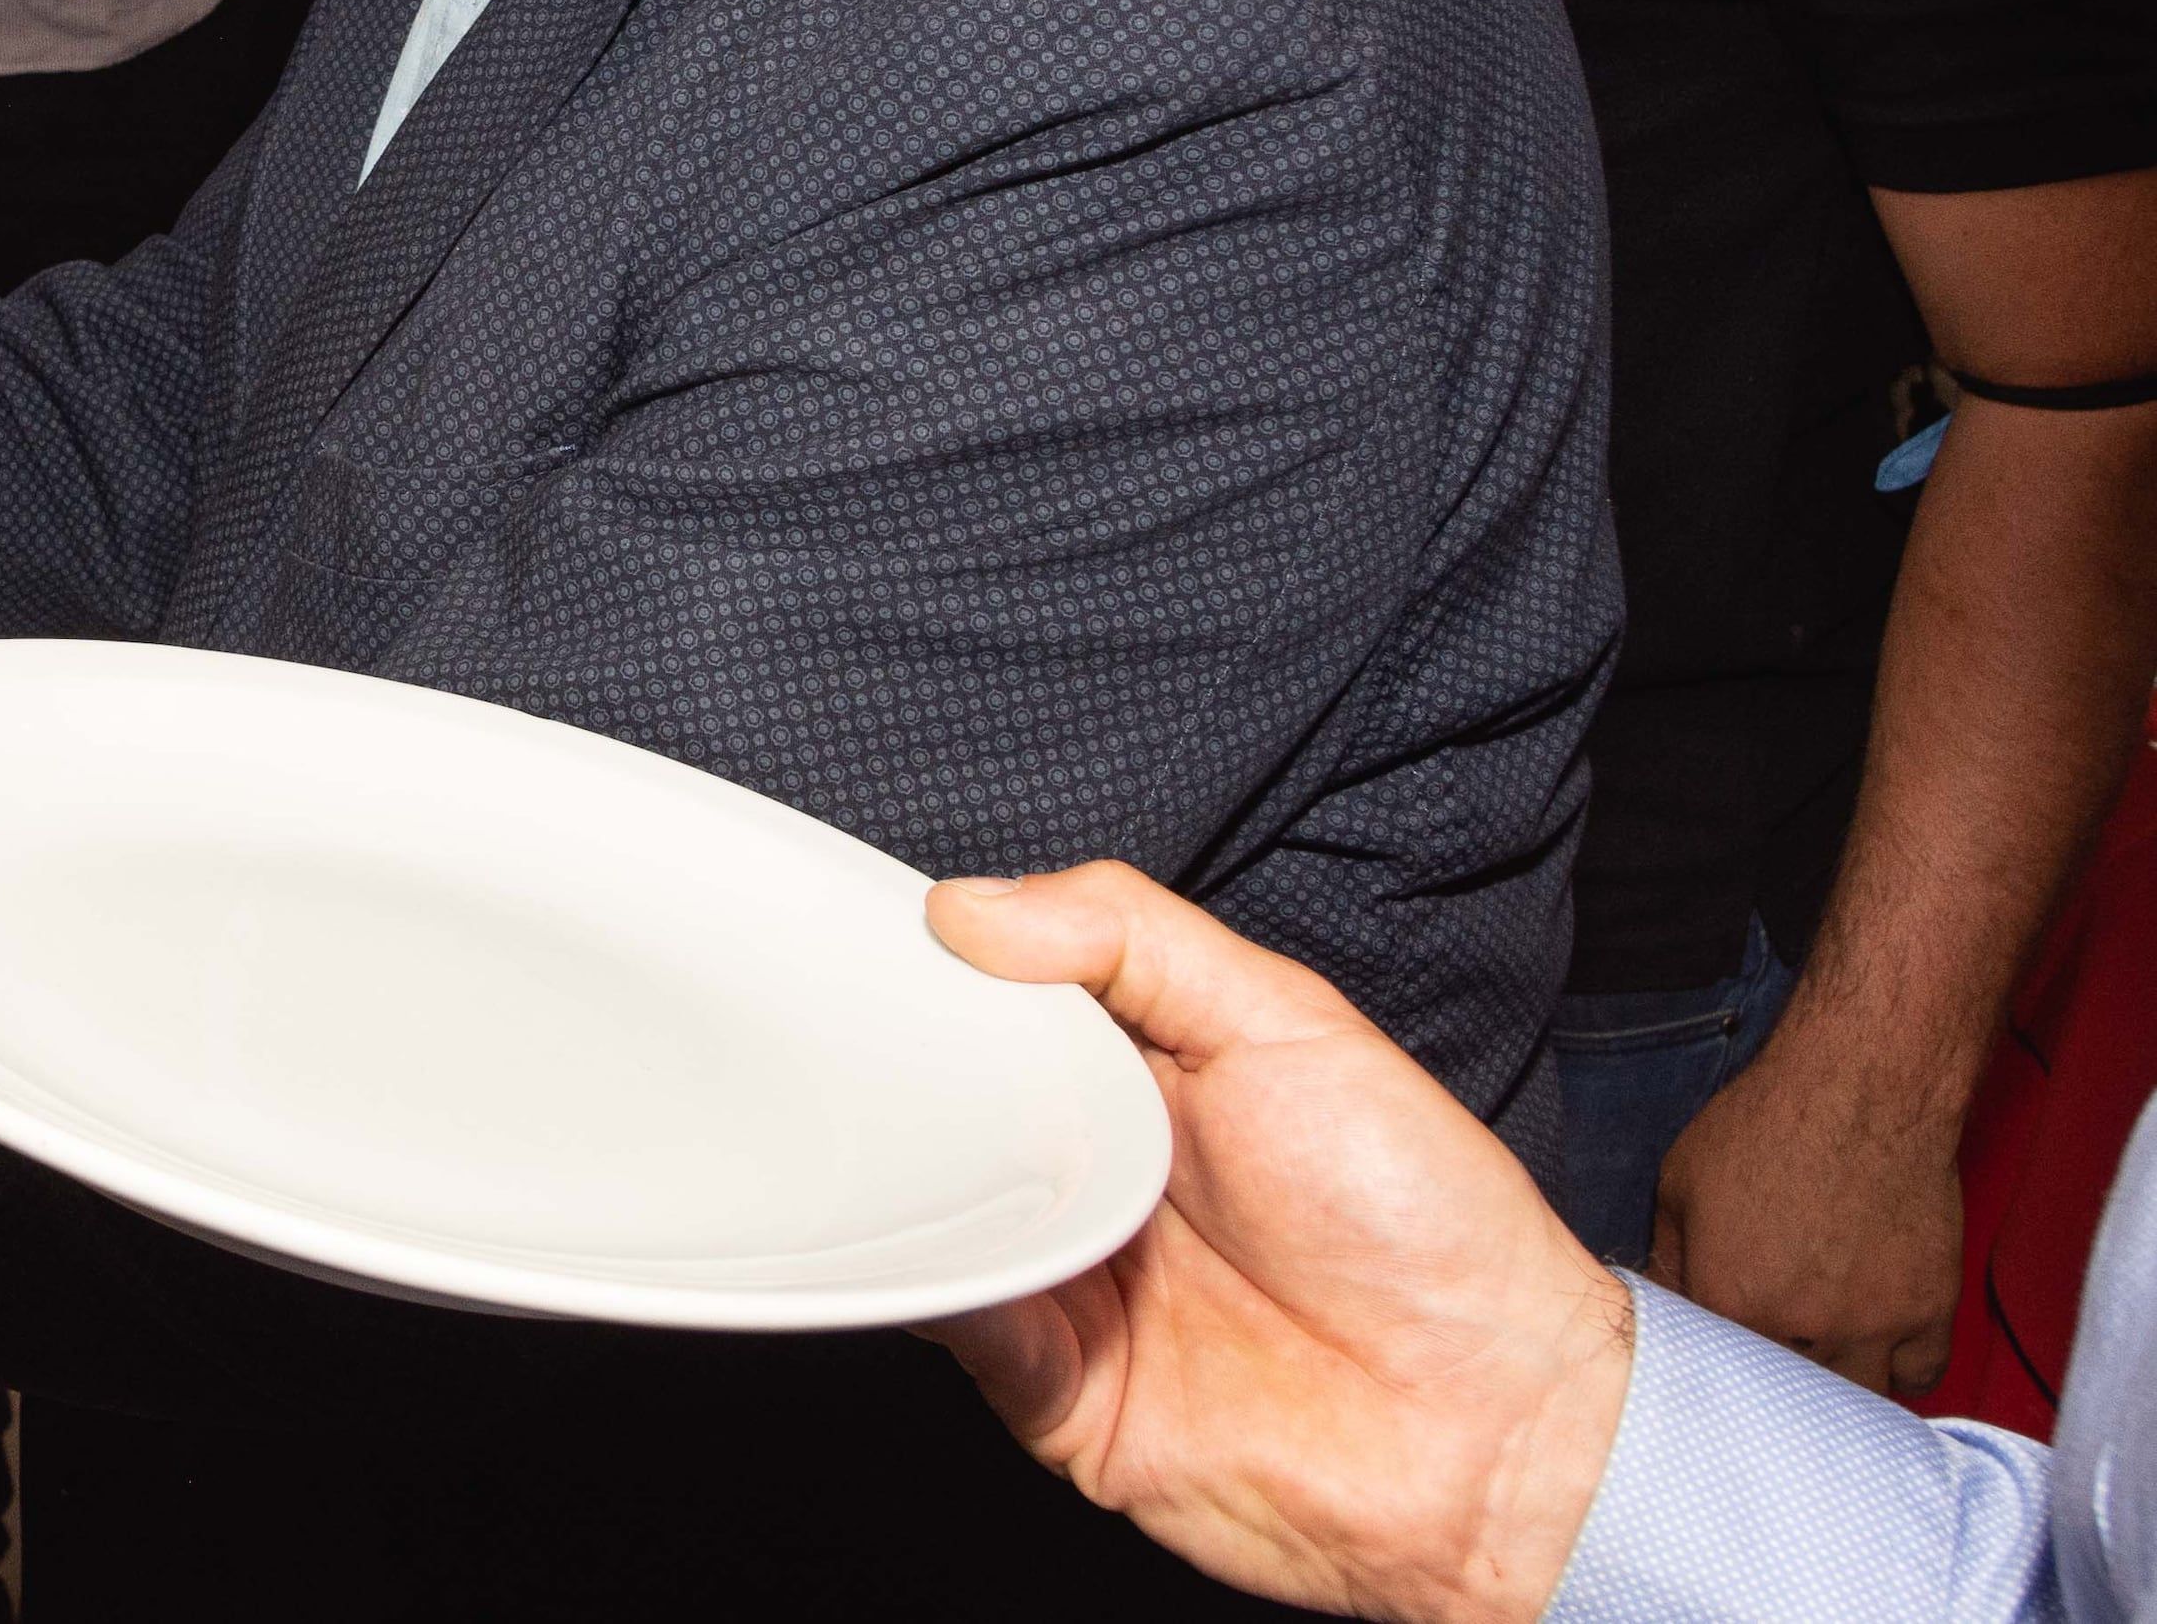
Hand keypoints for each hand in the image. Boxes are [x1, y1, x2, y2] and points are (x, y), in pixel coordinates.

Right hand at [922, 863, 1635, 1623]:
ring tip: (866, 1131)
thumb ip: (1134, 939)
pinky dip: (921, 1287)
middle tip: (842, 1031)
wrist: (1497, 1435)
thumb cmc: (1429, 1227)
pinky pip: (956, 1329)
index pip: (999, 1008)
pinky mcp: (1054, 1390)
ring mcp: (1068, 1285)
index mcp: (1139, 1081)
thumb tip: (974, 904)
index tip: (873, 933)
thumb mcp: (1292, 1026)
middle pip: (946, 1112)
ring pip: (932, 1215)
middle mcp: (1091, 1179)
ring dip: (894, 1179)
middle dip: (892, 1073)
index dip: (934, 971)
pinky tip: (922, 1239)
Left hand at [1647, 1038, 1962, 1392]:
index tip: (1711, 1349)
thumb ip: (1668, 1258)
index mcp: (1728, 1301)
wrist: (1862, 1092)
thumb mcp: (1679, 1184)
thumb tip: (1660, 1303)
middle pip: (1782, 1398)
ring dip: (1834, 1387)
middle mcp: (1801, 1329)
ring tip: (1819, 1362)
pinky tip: (1876, 1343)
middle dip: (1769, 1385)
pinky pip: (1919, 1375)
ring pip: (1854, 1400)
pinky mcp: (1929, 1311)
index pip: (1707, 1367)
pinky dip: (1897, 1368)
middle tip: (1767, 1359)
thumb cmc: (1762, 1126)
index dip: (1708, 1358)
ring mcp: (1872, 1326)